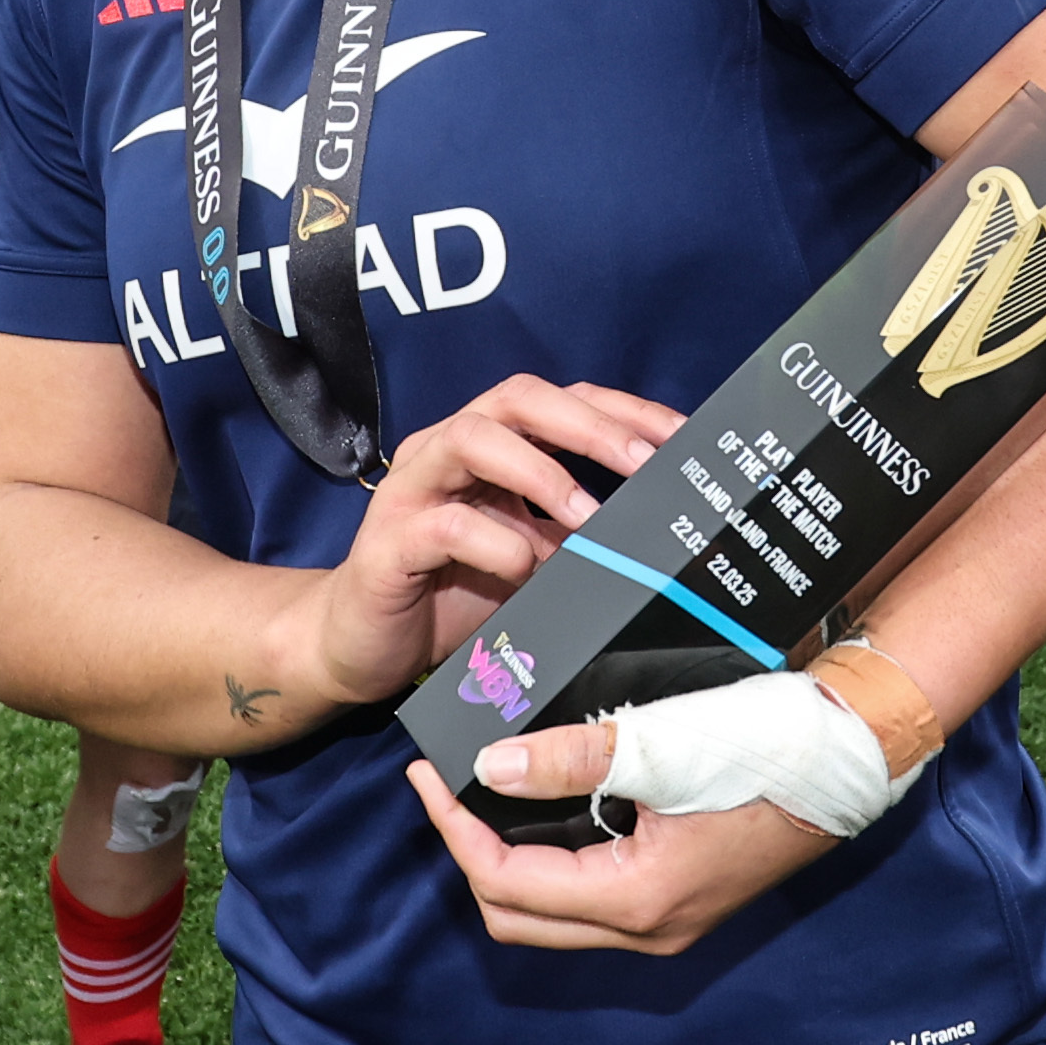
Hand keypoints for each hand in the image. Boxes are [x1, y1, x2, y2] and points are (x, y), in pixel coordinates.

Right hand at [274, 377, 680, 721]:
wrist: (362, 646)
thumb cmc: (451, 596)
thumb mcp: (535, 560)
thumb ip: (580, 534)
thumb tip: (661, 524)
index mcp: (492, 447)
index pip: (563, 402)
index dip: (624, 411)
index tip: (682, 437)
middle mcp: (448, 451)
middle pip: (518, 398)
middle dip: (589, 424)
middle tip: (644, 463)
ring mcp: (414, 490)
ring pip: (472, 437)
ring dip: (541, 471)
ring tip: (588, 514)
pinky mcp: (387, 541)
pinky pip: (442, 525)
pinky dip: (494, 543)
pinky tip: (525, 569)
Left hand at [406, 737, 839, 955]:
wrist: (850, 751)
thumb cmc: (765, 746)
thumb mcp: (660, 744)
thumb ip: (569, 760)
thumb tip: (489, 769)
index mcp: (636, 900)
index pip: (506, 882)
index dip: (454, 830)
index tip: (425, 777)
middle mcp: (649, 928)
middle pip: (518, 917)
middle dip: (469, 856)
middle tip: (445, 791)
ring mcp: (668, 919)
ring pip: (551, 913)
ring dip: (506, 863)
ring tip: (482, 795)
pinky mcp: (680, 895)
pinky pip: (588, 896)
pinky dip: (548, 858)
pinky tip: (543, 803)